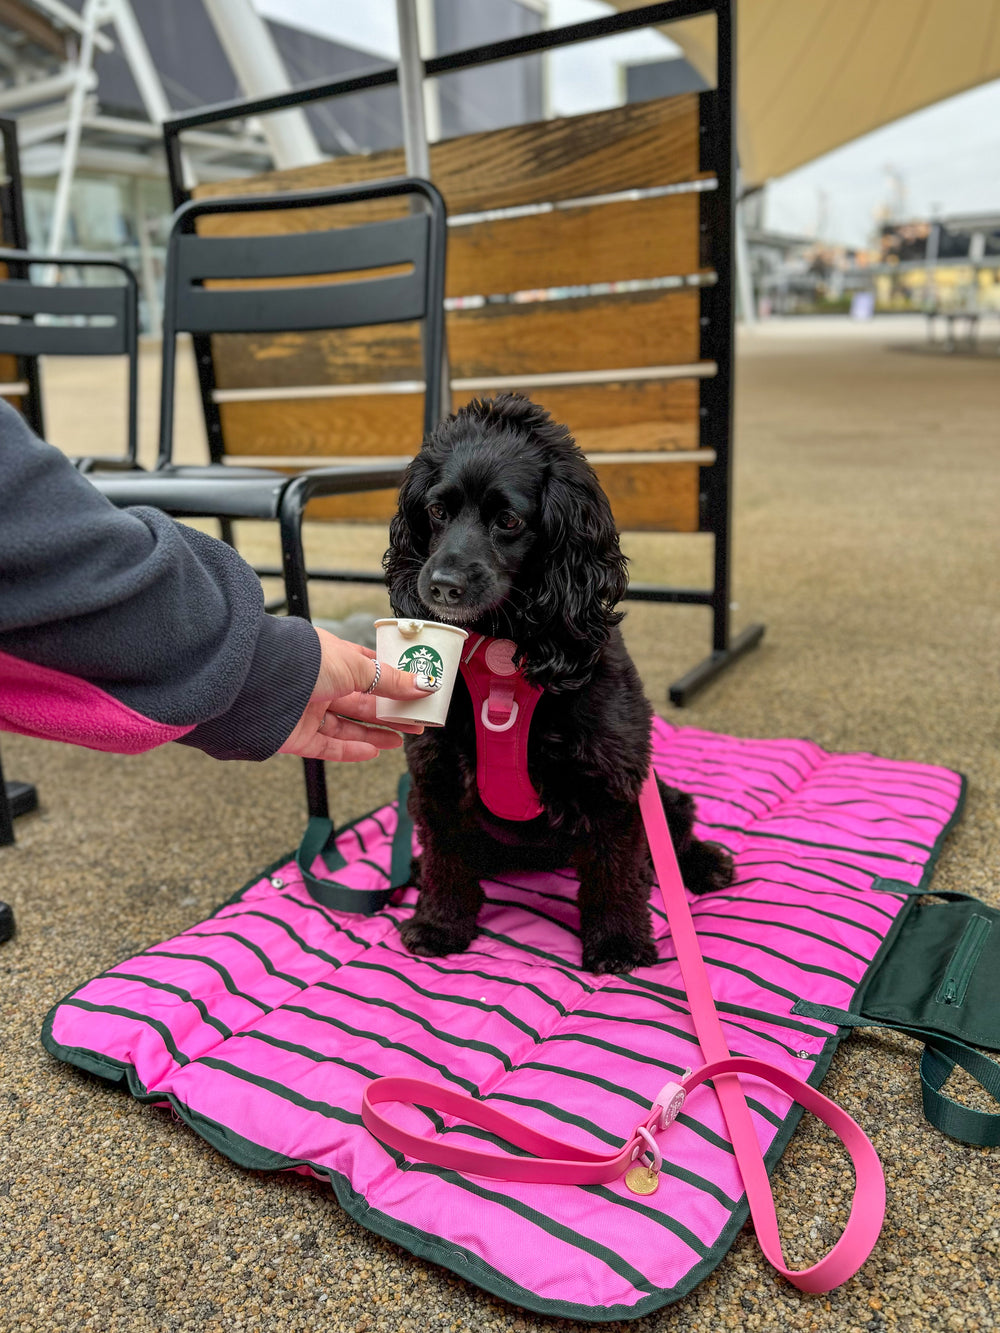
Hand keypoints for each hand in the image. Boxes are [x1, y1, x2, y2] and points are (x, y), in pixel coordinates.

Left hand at [279, 627, 429, 761]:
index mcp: (331, 658)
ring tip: (400, 739)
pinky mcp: (297, 736)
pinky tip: (372, 752)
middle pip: (361, 702)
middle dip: (389, 713)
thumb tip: (422, 684)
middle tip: (415, 720)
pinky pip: (328, 746)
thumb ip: (390, 681)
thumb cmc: (302, 662)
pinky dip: (351, 750)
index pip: (367, 669)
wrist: (259, 683)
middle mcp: (319, 683)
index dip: (391, 681)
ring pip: (347, 726)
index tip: (412, 690)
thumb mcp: (355, 667)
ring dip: (375, 734)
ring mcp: (307, 710)